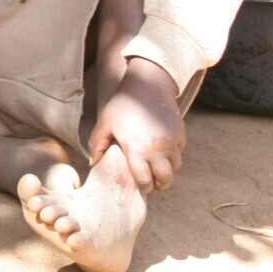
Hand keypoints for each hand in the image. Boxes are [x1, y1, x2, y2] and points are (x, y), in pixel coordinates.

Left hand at [88, 58, 184, 191]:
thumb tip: (92, 163)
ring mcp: (171, 142)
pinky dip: (173, 154)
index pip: (145, 181)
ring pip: (175, 166)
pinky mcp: (180, 133)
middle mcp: (157, 150)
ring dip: (168, 169)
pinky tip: (162, 148)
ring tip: (157, 165)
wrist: (147, 84)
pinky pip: (179, 151)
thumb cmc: (122, 105)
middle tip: (152, 181)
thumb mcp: (105, 123)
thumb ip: (96, 145)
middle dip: (160, 184)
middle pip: (166, 180)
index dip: (143, 186)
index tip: (141, 184)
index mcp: (137, 150)